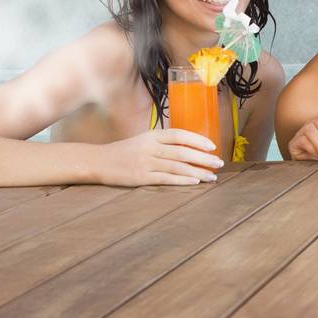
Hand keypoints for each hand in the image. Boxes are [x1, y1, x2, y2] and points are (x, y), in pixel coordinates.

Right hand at [98, 129, 222, 186]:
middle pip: (182, 152)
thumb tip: (190, 146)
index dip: (198, 140)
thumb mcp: (143, 140)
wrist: (98, 161)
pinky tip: (195, 182)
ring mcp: (145, 163)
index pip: (179, 135)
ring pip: (177, 166)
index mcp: (152, 135)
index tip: (213, 146)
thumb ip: (163, 142)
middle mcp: (150, 147)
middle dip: (203, 158)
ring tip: (212, 176)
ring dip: (197, 171)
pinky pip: (166, 179)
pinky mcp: (141, 177)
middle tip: (219, 163)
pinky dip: (182, 180)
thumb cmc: (124, 151)